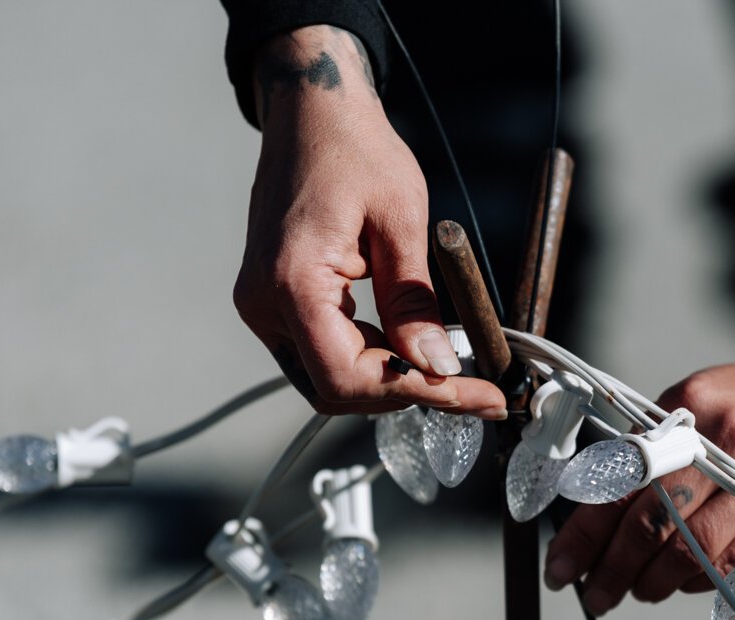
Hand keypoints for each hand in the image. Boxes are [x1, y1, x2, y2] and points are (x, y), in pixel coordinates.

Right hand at [232, 26, 505, 417]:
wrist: (313, 112)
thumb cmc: (355, 148)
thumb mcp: (402, 221)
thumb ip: (414, 301)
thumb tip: (436, 366)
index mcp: (292, 281)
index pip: (348, 376)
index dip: (414, 392)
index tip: (472, 393)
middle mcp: (263, 302)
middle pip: (334, 389)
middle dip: (401, 392)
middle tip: (463, 384)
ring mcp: (262, 304)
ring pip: (325, 379)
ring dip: (384, 380)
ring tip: (442, 364)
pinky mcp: (272, 301)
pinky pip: (318, 353)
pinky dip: (366, 359)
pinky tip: (406, 343)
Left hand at [544, 325, 734, 613]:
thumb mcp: (698, 401)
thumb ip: (651, 448)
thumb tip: (592, 513)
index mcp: (689, 410)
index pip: (620, 481)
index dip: (584, 533)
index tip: (560, 569)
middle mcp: (726, 445)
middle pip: (654, 524)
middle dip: (613, 571)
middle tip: (594, 598)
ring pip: (694, 554)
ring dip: (655, 583)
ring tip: (637, 592)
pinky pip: (734, 565)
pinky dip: (699, 583)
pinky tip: (682, 584)